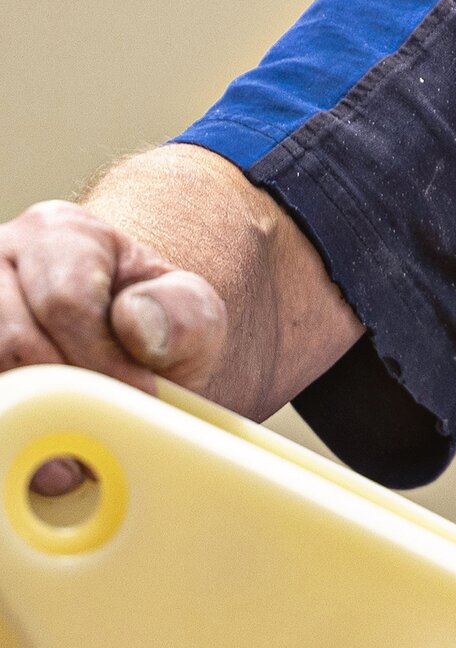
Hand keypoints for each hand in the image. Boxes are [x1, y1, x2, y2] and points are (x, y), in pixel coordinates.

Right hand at [0, 200, 228, 490]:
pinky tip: (34, 461)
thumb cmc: (155, 323)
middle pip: (11, 340)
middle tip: (103, 442)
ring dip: (25, 421)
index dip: (103, 360)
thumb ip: (183, 311)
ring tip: (69, 467)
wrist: (127, 343)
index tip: (140, 397)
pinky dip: (8, 427)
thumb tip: (136, 327)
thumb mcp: (191, 310)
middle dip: (63, 397)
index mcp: (58, 234)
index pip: (66, 300)